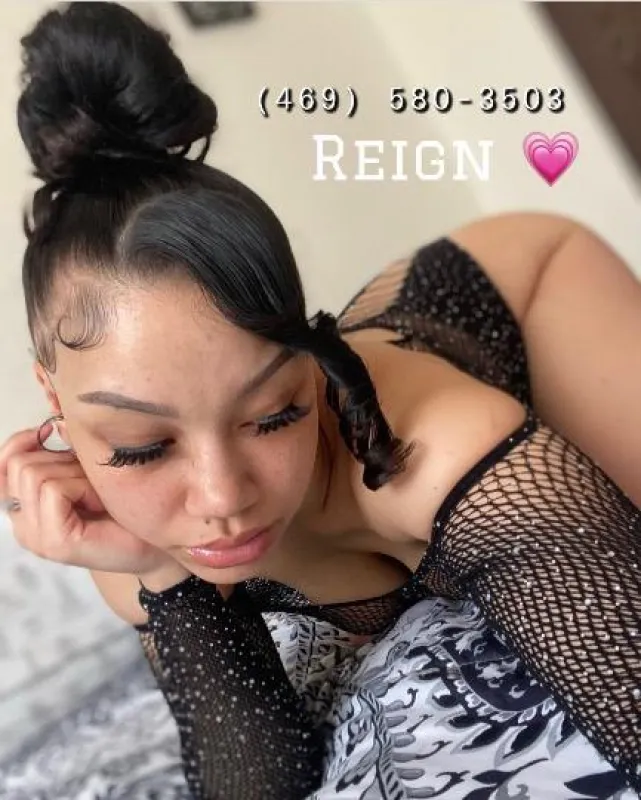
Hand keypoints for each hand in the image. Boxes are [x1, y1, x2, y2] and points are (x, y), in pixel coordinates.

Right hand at [0, 424, 178, 577]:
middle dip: (61, 459)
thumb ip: (65, 448)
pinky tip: (99, 503)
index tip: (54, 430)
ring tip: (96, 494)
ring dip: (75, 474)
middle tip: (91, 480)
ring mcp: (34, 535)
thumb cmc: (125, 506)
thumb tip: (56, 422)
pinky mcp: (52, 542)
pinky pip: (53, 490)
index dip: (25, 440)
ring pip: (34, 474)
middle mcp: (22, 521)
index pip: (5, 461)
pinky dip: (82, 488)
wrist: (155, 544)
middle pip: (20, 463)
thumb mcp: (89, 470)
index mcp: (25, 502)